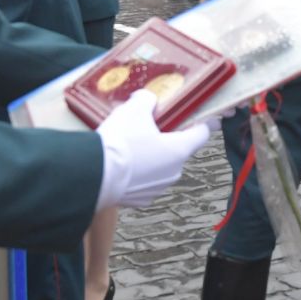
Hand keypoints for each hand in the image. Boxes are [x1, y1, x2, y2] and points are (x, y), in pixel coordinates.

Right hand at [96, 90, 210, 209]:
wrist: (95, 175)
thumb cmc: (120, 141)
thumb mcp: (133, 110)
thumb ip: (146, 100)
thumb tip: (147, 99)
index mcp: (179, 149)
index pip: (202, 133)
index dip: (202, 122)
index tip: (205, 118)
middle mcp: (174, 171)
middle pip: (178, 150)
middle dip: (167, 139)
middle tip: (150, 127)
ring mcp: (159, 188)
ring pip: (161, 167)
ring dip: (151, 158)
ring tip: (130, 147)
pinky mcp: (142, 200)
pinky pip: (144, 182)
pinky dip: (137, 174)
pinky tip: (121, 165)